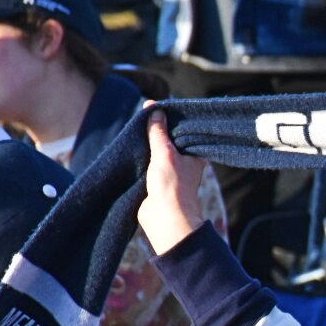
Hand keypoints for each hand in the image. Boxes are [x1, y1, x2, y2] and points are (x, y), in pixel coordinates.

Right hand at [138, 108, 207, 253]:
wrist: (164, 218)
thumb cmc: (172, 186)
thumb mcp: (165, 153)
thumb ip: (158, 132)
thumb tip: (155, 109)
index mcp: (195, 155)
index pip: (184, 131)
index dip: (172, 119)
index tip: (158, 107)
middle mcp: (185, 163)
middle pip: (169, 140)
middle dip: (157, 130)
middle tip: (143, 113)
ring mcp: (170, 172)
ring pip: (157, 151)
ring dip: (147, 143)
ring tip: (135, 127)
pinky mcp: (156, 181)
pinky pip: (148, 163)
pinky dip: (141, 155)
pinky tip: (131, 146)